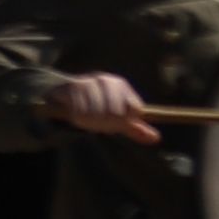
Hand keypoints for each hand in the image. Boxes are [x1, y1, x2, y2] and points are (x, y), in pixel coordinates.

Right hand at [39, 71, 161, 145]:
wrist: (62, 93)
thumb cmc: (94, 107)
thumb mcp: (117, 118)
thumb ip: (135, 128)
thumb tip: (157, 138)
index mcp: (120, 85)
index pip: (134, 110)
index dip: (124, 122)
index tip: (114, 124)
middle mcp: (106, 80)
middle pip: (116, 113)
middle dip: (107, 124)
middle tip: (97, 125)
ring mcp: (89, 82)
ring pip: (99, 113)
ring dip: (92, 123)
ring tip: (87, 121)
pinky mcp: (72, 87)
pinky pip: (81, 110)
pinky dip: (79, 118)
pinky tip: (76, 118)